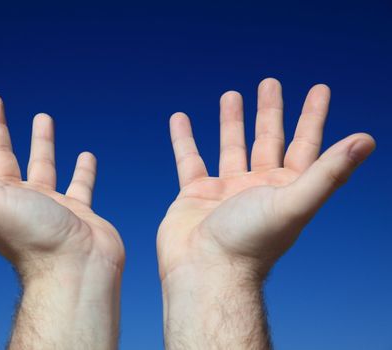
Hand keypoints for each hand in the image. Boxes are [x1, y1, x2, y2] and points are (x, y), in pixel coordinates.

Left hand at [0, 95, 123, 348]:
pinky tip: (86, 155)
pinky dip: (82, 171)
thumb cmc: (33, 238)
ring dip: (40, 141)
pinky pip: (80, 185)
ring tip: (42, 116)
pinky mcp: (77, 210)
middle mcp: (17, 200)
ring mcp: (48, 205)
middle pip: (2, 155)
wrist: (77, 270)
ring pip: (42, 165)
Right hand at [158, 78, 374, 279]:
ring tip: (231, 94)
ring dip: (231, 121)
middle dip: (270, 111)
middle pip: (267, 140)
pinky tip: (180, 118)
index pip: (305, 144)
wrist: (205, 273)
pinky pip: (189, 159)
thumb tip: (367, 140)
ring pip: (230, 146)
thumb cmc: (250, 243)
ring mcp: (225, 190)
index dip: (313, 116)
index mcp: (285, 188)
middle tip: (269, 83)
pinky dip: (184, 139)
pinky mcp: (195, 194)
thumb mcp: (294, 202)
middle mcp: (258, 187)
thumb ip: (328, 171)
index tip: (318, 89)